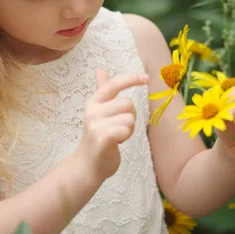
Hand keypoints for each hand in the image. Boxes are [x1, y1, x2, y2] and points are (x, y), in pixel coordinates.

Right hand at [78, 68, 148, 182]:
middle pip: (128, 103)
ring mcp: (96, 124)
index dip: (131, 79)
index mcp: (93, 102)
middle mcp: (92, 111)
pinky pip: (125, 129)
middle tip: (118, 128)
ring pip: (129, 117)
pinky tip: (117, 142)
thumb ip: (101, 89)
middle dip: (130, 116)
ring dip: (129, 129)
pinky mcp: (102, 138)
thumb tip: (100, 69)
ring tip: (117, 136)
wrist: (88, 165)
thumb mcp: (98, 111)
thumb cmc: (97, 137)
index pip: (114, 84)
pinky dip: (126, 136)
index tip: (146, 78)